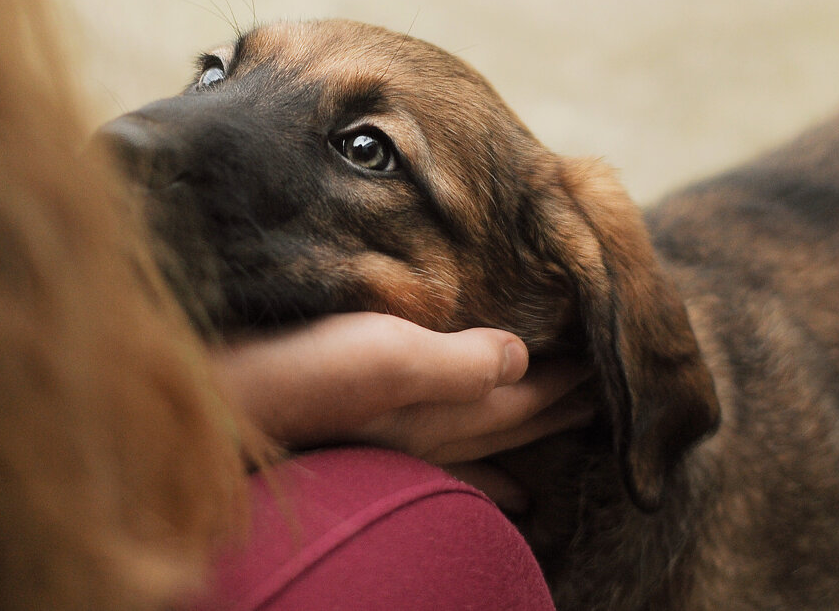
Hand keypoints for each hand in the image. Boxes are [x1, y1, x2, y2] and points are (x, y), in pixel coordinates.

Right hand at [211, 312, 591, 510]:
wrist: (222, 402)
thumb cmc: (299, 375)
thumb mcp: (383, 355)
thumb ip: (458, 362)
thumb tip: (520, 358)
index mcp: (438, 406)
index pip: (524, 393)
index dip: (571, 376)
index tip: (616, 355)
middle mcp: (425, 430)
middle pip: (513, 419)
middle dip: (565, 403)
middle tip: (614, 389)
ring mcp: (395, 438)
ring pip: (484, 439)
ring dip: (528, 432)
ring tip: (569, 429)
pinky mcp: (364, 430)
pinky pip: (445, 459)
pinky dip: (480, 470)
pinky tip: (495, 484)